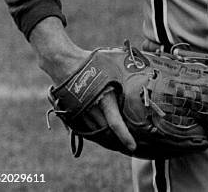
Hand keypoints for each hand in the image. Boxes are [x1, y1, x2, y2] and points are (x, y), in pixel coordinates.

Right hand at [30, 17, 135, 151]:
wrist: (64, 62)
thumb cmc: (91, 61)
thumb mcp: (112, 64)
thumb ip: (125, 72)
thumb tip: (143, 70)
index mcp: (104, 98)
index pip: (116, 123)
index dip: (125, 137)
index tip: (133, 147)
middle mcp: (92, 109)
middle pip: (106, 131)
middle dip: (117, 139)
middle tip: (130, 145)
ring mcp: (81, 112)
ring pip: (96, 130)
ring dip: (106, 136)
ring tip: (117, 140)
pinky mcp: (73, 113)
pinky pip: (86, 126)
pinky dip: (95, 129)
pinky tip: (102, 130)